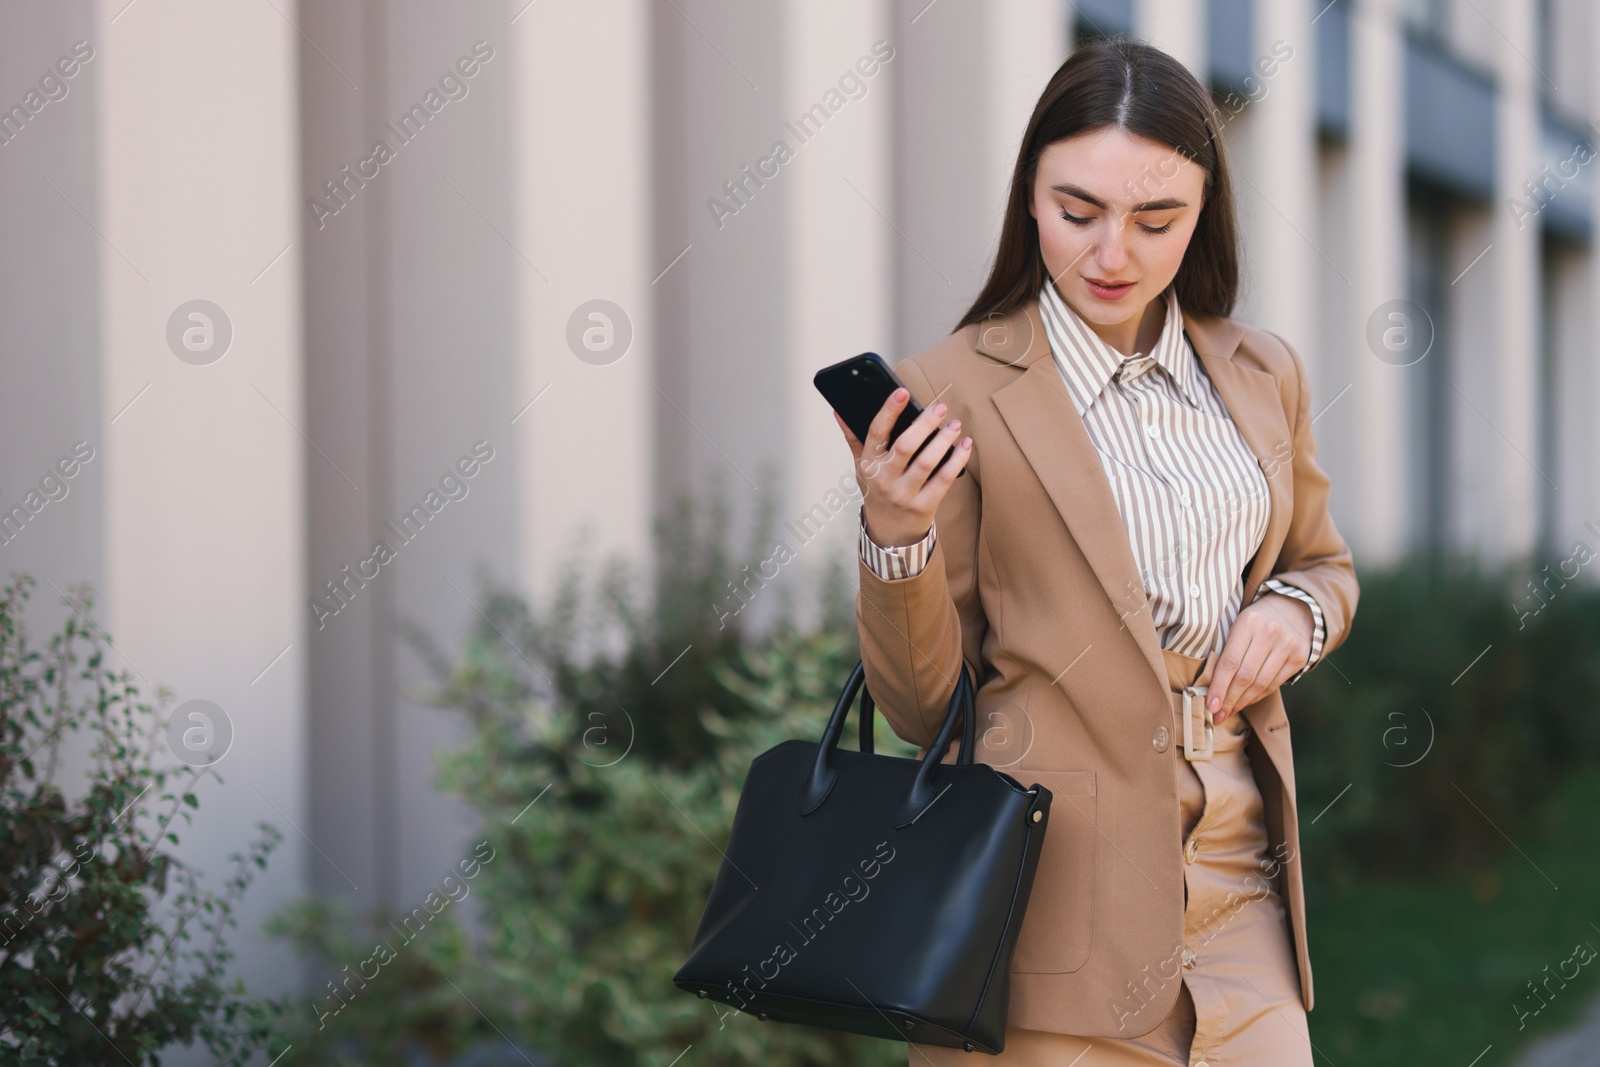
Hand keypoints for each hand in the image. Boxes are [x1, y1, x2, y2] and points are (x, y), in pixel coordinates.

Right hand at [834, 387, 971, 547]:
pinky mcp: (924, 506)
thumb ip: (853, 438)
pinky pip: (943, 480)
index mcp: (869, 465)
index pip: (876, 432)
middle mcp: (884, 480)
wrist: (889, 533)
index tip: (902, 392)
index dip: (888, 411)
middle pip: (905, 446)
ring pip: (926, 462)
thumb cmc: (877, 492)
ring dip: (943, 441)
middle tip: (941, 407)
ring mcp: (904, 494)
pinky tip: (965, 446)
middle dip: (924, 424)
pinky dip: (957, 460)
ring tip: (955, 426)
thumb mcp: (862, 467)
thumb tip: (839, 411)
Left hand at [1206, 593, 1313, 721]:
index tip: (1209, 705)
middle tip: (1216, 716)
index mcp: (1248, 622)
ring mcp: (1287, 646)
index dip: (1219, 687)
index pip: (1230, 662)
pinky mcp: (1299, 657)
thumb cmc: (1257, 620)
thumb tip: (1211, 686)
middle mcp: (1270, 633)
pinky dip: (1257, 697)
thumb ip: (1227, 649)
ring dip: (1242, 702)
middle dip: (1229, 700)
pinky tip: (1245, 702)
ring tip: (1228, 712)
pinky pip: (1274, 684)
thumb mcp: (1239, 624)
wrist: (1294, 607)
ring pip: (1261, 684)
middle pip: (1245, 676)